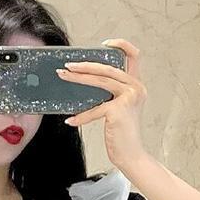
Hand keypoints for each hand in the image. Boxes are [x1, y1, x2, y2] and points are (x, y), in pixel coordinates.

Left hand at [58, 37, 151, 170]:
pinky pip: (94, 109)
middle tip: (67, 65)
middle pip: (107, 67)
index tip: (104, 44)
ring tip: (63, 76)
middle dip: (85, 65)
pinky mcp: (118, 110)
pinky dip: (81, 116)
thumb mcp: (117, 108)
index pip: (134, 55)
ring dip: (78, 78)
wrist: (131, 156)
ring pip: (100, 81)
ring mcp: (129, 98)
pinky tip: (70, 121)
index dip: (121, 45)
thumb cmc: (121, 133)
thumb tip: (83, 81)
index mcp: (136, 85)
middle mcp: (136, 88)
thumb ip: (109, 93)